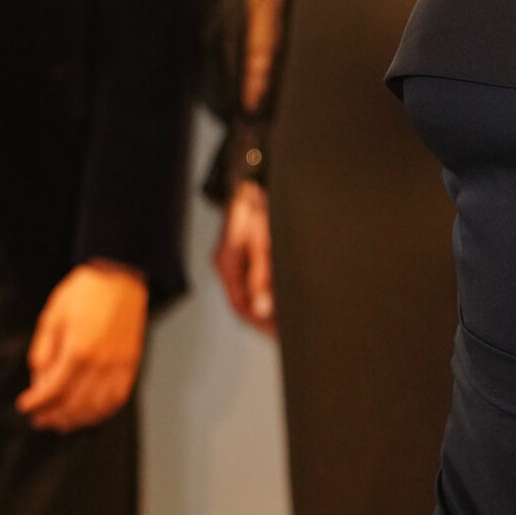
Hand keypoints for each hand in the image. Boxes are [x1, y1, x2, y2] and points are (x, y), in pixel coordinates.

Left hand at [18, 263, 148, 432]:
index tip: (24, 407)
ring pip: (98, 406)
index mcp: (78, 350)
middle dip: (53, 416)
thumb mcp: (52, 316)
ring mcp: (119, 366)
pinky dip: (103, 412)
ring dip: (77, 419)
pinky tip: (90, 414)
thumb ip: (43, 351)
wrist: (119, 277)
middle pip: (75, 404)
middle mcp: (100, 363)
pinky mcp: (131, 365)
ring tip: (61, 423)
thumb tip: (39, 380)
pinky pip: (118, 398)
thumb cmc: (84, 292)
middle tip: (38, 421)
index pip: (53, 390)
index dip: (36, 403)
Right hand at [214, 180, 274, 331]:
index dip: (257, 322)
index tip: (276, 334)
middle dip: (265, 319)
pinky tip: (286, 295)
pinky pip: (259, 278)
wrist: (254, 180)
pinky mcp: (251, 251)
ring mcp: (239, 259)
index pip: (239, 304)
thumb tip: (263, 309)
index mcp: (226, 264)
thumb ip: (262, 277)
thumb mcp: (261, 244)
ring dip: (269, 305)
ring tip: (289, 318)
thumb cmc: (255, 208)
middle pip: (246, 301)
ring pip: (254, 290)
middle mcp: (231, 264)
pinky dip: (272, 289)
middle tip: (285, 331)